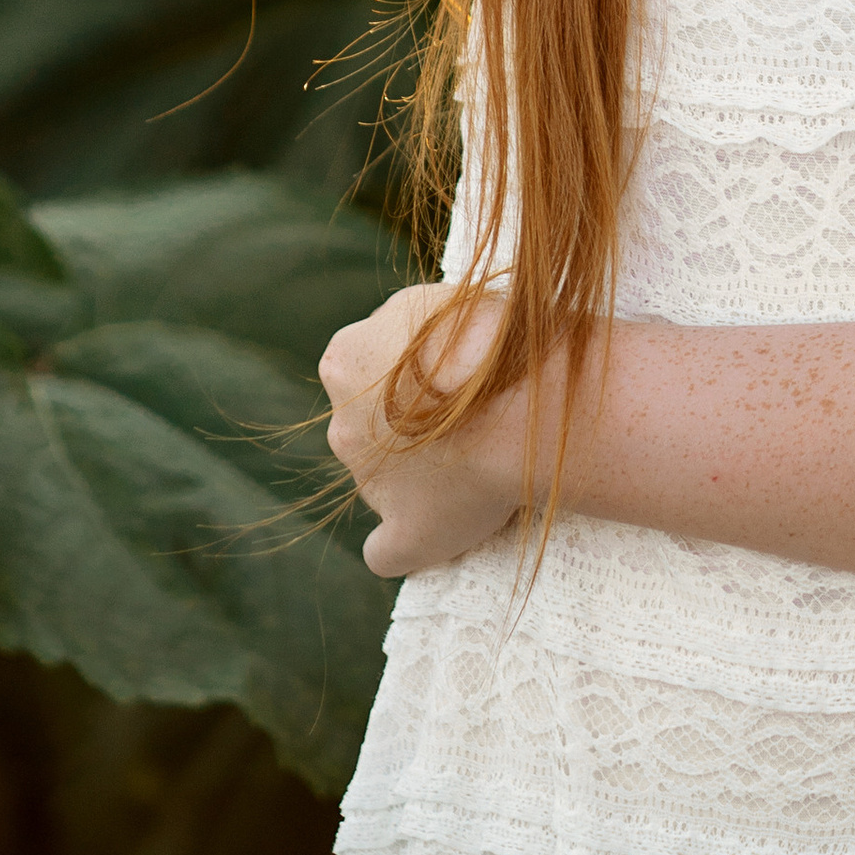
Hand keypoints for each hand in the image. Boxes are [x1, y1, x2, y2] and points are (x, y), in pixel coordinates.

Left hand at [319, 282, 527, 577]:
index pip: (364, 366)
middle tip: (463, 411)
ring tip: (477, 454)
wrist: (512, 395)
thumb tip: (416, 347)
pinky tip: (425, 536)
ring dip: (414, 470)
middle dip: (403, 422)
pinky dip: (404, 543)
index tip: (444, 368)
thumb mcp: (428, 302)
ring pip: (382, 478)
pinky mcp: (406, 532)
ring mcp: (370, 484)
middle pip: (367, 426)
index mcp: (343, 361)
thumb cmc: (478, 336)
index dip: (406, 368)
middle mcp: (342, 426)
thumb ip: (408, 328)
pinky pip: (388, 551)